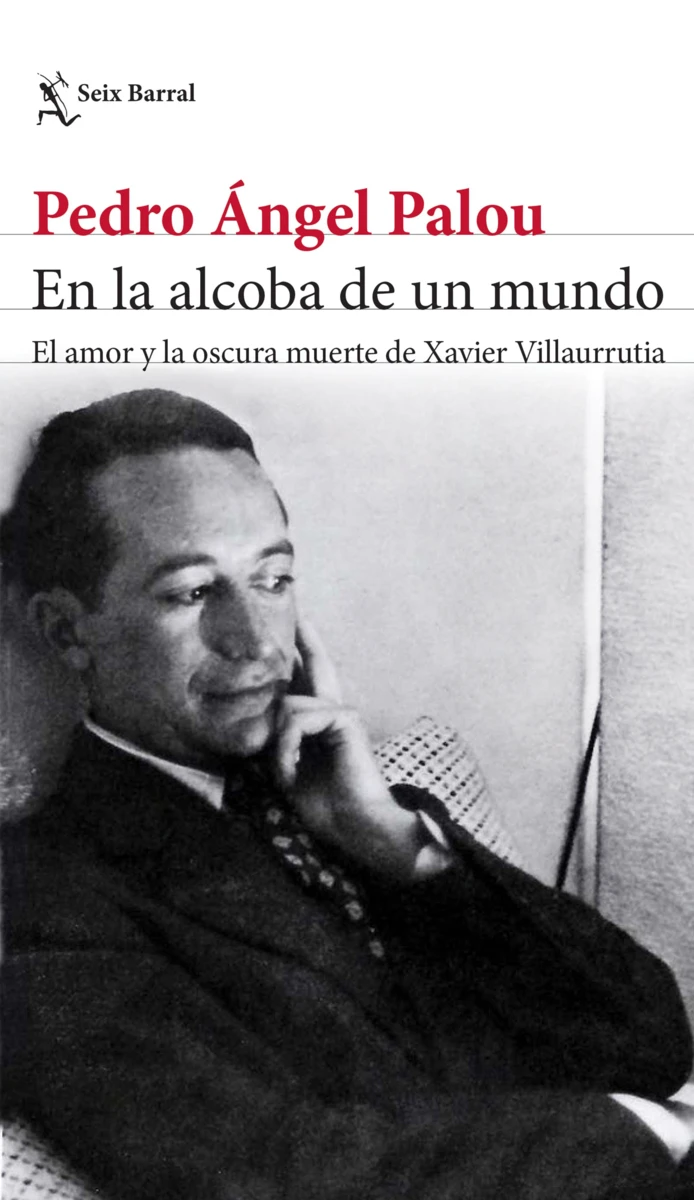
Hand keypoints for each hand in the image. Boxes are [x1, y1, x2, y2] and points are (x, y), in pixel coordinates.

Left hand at [272, 619, 432, 881]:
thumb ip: (277, 741)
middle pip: (315, 664)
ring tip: (285, 774)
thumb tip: (262, 716)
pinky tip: (293, 770)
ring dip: (277, 745)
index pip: (309, 680)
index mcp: (321, 724)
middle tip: (297, 609)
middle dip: (305, 638)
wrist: (356, 828)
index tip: (296, 623)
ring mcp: (341, 712)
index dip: (304, 650)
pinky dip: (287, 748)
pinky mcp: (346, 718)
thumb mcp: (287, 770)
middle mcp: (333, 711)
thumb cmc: (324, 807)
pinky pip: (298, 720)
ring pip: (288, 707)